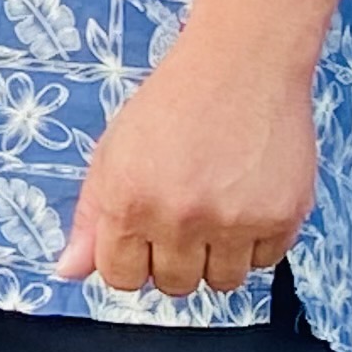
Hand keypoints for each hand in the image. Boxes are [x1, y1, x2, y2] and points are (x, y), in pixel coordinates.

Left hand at [55, 31, 317, 299]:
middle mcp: (180, 217)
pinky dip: (256, 243)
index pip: (121, 277)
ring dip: (217, 258)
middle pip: (174, 285)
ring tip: (215, 212)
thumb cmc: (172, 105)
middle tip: (182, 220)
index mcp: (129, 201)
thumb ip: (91, 216)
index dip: (130, 263)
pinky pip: (266, 262)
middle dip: (173, 261)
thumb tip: (69, 272)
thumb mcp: (112, 153)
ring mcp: (234, 221)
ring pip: (222, 282)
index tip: (142, 243)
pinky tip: (246, 202)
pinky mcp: (282, 217)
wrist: (240, 66)